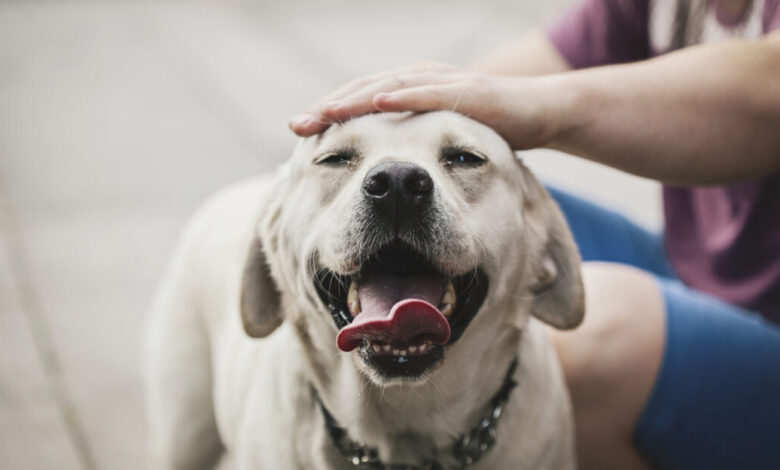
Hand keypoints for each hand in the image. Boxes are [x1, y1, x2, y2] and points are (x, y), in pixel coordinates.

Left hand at [289, 61, 563, 150]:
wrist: (540, 113)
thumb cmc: (488, 128)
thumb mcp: (441, 140)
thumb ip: (413, 145)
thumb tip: (381, 171)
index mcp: (410, 92)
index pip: (360, 101)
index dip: (329, 115)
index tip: (299, 133)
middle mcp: (419, 81)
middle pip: (364, 91)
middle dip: (330, 108)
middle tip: (297, 125)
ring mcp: (443, 83)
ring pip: (390, 86)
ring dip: (355, 99)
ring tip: (325, 113)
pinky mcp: (468, 91)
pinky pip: (431, 92)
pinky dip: (404, 95)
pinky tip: (379, 100)